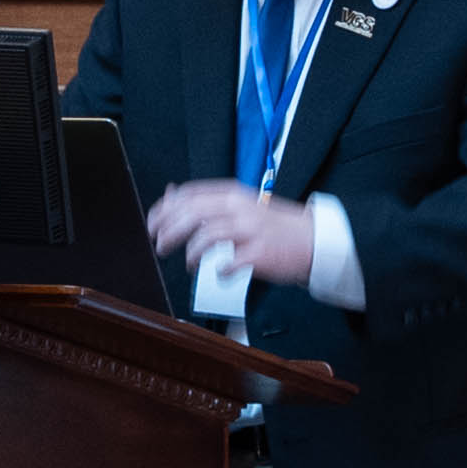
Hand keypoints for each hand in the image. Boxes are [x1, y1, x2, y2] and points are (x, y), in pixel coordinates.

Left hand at [145, 183, 319, 286]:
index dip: (164, 210)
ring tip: (190, 265)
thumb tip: (170, 193)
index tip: (152, 225)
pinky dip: (220, 271)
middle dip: (169, 230)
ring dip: (192, 253)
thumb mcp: (238, 204)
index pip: (188, 195)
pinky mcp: (261, 253)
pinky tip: (220, 274)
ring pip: (208, 236)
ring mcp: (251, 229)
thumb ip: (204, 200)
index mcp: (231, 193)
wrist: (314, 240)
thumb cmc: (273, 225)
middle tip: (159, 245)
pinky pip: (231, 262)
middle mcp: (239, 207)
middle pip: (193, 213)